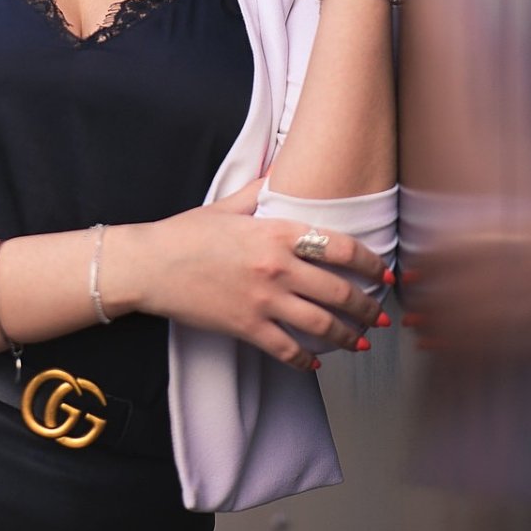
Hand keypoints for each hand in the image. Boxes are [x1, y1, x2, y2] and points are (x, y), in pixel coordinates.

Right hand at [125, 199, 387, 371]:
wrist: (148, 266)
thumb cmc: (184, 234)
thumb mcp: (225, 206)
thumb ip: (259, 191)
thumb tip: (279, 169)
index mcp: (275, 232)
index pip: (340, 248)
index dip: (369, 263)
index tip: (383, 273)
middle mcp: (276, 267)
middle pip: (339, 291)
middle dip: (367, 307)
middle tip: (379, 317)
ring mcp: (263, 300)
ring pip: (321, 324)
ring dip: (347, 335)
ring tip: (360, 341)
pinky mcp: (246, 326)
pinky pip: (287, 349)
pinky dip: (306, 359)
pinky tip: (316, 361)